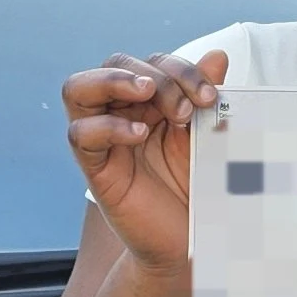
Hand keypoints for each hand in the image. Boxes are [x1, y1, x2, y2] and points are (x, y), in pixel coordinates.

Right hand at [62, 47, 226, 268]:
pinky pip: (80, 135)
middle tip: (185, 107)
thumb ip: (207, 97)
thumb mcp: (206, 138)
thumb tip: (218, 55)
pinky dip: (107, 127)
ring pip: (78, 88)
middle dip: (154, 75)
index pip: (152, 63)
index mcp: (147, 102)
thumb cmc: (195, 188)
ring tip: (147, 92)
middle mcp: (119, 113)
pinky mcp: (94, 168)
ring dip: (113, 81)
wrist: (187, 240)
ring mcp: (102, 139)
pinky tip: (138, 134)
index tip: (210, 96)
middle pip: (115, 64)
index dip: (181, 70)